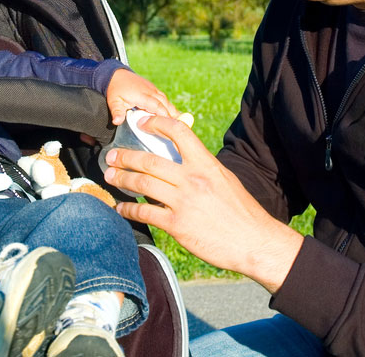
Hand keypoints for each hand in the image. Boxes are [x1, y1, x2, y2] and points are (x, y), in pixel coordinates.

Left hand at [102, 115, 303, 292]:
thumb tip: (184, 160)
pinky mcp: (177, 225)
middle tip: (112, 155)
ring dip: (122, 179)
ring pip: (142, 184)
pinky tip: (120, 209)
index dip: (157, 123)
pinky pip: (145, 213)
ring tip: (110, 177)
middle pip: (149, 160)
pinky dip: (128, 210)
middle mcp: (192, 179)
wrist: (253, 242)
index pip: (178, 132)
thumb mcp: (225, 179)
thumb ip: (203, 167)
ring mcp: (183, 202)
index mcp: (206, 164)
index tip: (142, 123)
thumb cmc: (241, 211)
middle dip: (126, 156)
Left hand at [106, 69, 178, 124]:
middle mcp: (150, 91)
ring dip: (172, 110)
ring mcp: (153, 89)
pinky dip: (168, 106)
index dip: (164, 116)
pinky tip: (171, 114)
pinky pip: (163, 98)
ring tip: (179, 122)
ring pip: (166, 100)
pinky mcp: (153, 89)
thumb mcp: (113, 101)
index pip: (157, 106)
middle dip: (172, 115)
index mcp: (142, 95)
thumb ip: (117, 112)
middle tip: (180, 127)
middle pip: (165, 104)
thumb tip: (117, 121)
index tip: (170, 126)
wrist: (115, 74)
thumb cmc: (115, 89)